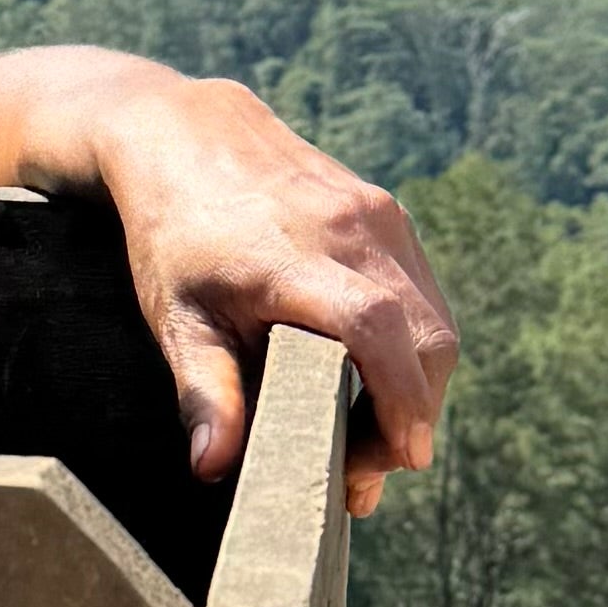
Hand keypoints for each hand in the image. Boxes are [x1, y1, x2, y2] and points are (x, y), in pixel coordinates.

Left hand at [0, 43, 457, 511]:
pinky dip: (411, 345)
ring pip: (433, 318)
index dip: (402, 403)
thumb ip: (205, 391)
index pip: (380, 335)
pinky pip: (421, 291)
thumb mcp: (176, 318)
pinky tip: (372, 379)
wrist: (186, 135)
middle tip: (367, 471)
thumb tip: (213, 467)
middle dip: (411, 414)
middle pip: (425, 338)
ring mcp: (380, 217)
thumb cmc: (174, 233)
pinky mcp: (388, 213)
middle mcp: (356, 232)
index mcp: (300, 260)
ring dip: (416, 384)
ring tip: (369, 433)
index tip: (403, 460)